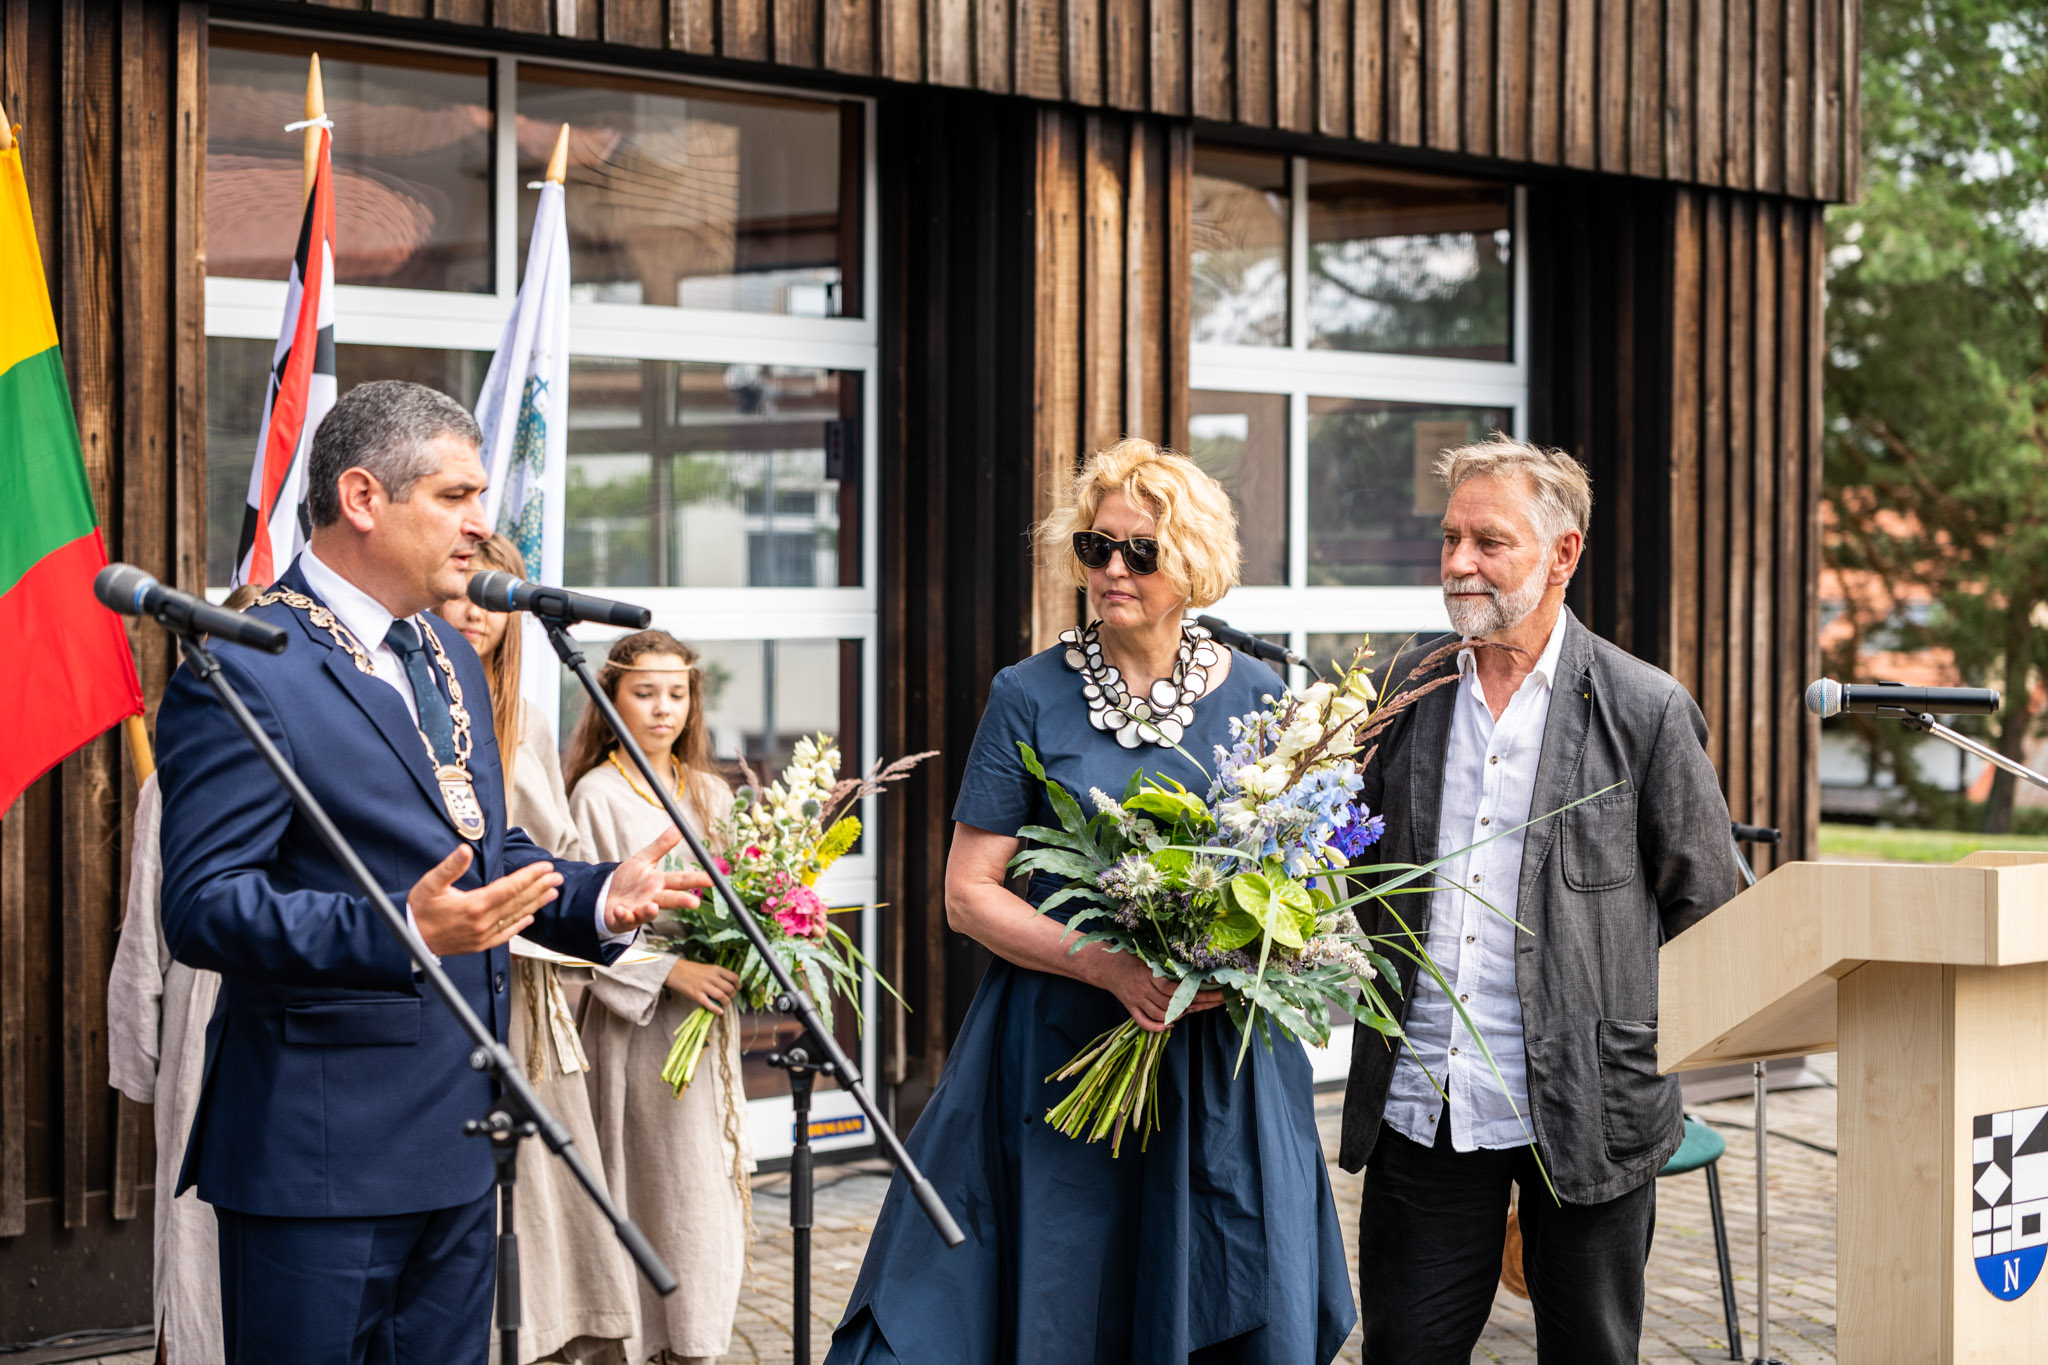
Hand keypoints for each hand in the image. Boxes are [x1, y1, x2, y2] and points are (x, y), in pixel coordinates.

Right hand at [409, 845, 561, 956]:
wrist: (408, 939)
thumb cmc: (418, 910)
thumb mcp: (430, 883)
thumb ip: (450, 866)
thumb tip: (463, 850)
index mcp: (474, 905)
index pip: (510, 887)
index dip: (530, 876)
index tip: (545, 867)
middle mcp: (482, 922)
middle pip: (518, 902)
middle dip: (540, 887)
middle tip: (557, 877)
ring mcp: (482, 936)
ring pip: (516, 917)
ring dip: (536, 904)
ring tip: (552, 893)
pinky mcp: (479, 944)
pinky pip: (505, 935)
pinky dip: (520, 925)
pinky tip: (530, 918)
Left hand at [604, 826, 713, 934]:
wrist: (605, 897)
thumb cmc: (628, 881)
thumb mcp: (643, 859)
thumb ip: (661, 845)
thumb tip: (679, 827)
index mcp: (660, 883)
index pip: (681, 880)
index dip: (697, 879)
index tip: (712, 879)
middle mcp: (653, 898)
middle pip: (671, 899)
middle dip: (682, 901)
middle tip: (695, 903)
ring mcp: (639, 910)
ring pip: (648, 912)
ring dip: (650, 911)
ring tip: (653, 906)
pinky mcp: (623, 919)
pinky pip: (624, 918)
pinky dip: (623, 914)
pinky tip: (620, 909)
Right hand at [665, 958, 740, 1012]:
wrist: (675, 970)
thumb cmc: (692, 969)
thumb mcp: (708, 968)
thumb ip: (719, 975)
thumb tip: (732, 984)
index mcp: (716, 969)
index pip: (734, 977)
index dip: (737, 984)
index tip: (736, 987)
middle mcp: (711, 977)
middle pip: (729, 988)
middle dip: (732, 994)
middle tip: (730, 996)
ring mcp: (703, 986)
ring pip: (721, 996)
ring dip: (726, 1002)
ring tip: (725, 1003)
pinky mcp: (696, 994)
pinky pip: (708, 1003)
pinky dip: (716, 1009)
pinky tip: (720, 1012)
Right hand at [1092, 950, 1223, 1032]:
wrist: (1106, 964)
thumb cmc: (1132, 957)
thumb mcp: (1150, 957)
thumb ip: (1168, 967)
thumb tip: (1194, 974)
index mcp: (1150, 974)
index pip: (1176, 987)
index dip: (1196, 991)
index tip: (1215, 990)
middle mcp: (1143, 988)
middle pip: (1172, 1003)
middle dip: (1196, 1003)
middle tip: (1216, 1001)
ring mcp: (1136, 1000)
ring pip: (1161, 1014)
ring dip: (1178, 1015)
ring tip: (1192, 1010)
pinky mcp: (1130, 1008)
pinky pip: (1144, 1022)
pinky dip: (1157, 1027)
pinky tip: (1169, 1025)